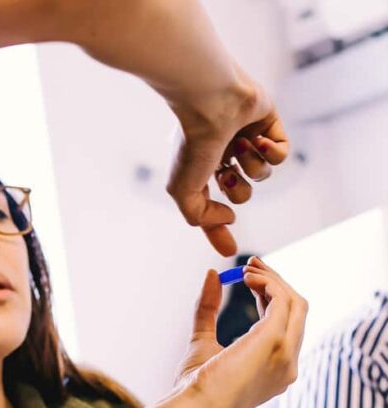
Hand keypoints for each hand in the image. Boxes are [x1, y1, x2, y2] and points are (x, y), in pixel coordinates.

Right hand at [166, 66, 289, 256]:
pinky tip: (258, 140)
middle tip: (227, 176)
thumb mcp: (182, 191)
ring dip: (253, 166)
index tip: (229, 249)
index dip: (218, 227)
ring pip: (262, 174)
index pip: (210, 204)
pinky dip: (272, 152)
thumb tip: (229, 221)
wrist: (210, 101)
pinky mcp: (267, 123)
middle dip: (238, 190)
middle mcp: (221, 152)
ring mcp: (244, 137)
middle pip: (241, 193)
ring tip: (240, 147)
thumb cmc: (192, 143)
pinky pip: (281, 154)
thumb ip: (199, 217)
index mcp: (198, 166)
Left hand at [176, 257, 306, 407]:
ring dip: (273, 280)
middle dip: (276, 282)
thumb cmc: (194, 385)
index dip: (270, 296)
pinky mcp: (274, 343)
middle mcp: (288, 365)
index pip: (286, 325)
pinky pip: (283, 303)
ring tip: (247, 269)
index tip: (248, 276)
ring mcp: (286, 355)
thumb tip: (211, 274)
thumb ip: (207, 309)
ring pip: (295, 303)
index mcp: (277, 369)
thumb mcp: (202, 340)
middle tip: (251, 264)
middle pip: (297, 311)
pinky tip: (247, 277)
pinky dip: (269, 284)